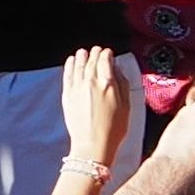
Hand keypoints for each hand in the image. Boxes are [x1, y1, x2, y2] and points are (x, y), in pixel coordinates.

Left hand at [60, 41, 139, 171]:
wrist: (93, 144)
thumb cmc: (113, 129)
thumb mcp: (127, 106)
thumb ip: (122, 85)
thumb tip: (118, 71)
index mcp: (108, 84)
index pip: (106, 60)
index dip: (107, 54)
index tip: (108, 52)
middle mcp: (91, 82)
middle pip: (92, 60)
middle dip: (95, 53)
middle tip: (97, 50)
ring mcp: (77, 87)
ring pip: (79, 65)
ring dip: (82, 56)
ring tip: (84, 52)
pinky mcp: (67, 94)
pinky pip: (68, 74)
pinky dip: (70, 65)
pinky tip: (72, 61)